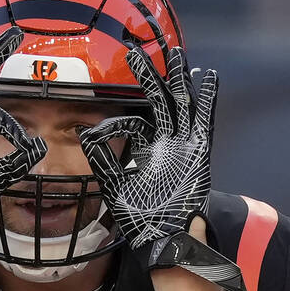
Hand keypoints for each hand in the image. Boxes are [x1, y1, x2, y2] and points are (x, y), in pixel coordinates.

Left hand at [78, 47, 243, 290]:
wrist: (165, 239)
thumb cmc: (142, 219)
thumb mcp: (115, 186)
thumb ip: (102, 160)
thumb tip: (82, 133)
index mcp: (145, 151)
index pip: (133, 121)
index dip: (118, 114)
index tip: (105, 105)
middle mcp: (165, 144)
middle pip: (159, 102)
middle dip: (151, 77)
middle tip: (138, 51)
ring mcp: (184, 145)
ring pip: (182, 105)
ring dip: (180, 80)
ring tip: (176, 55)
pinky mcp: (199, 152)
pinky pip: (204, 121)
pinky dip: (207, 100)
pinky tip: (207, 78)